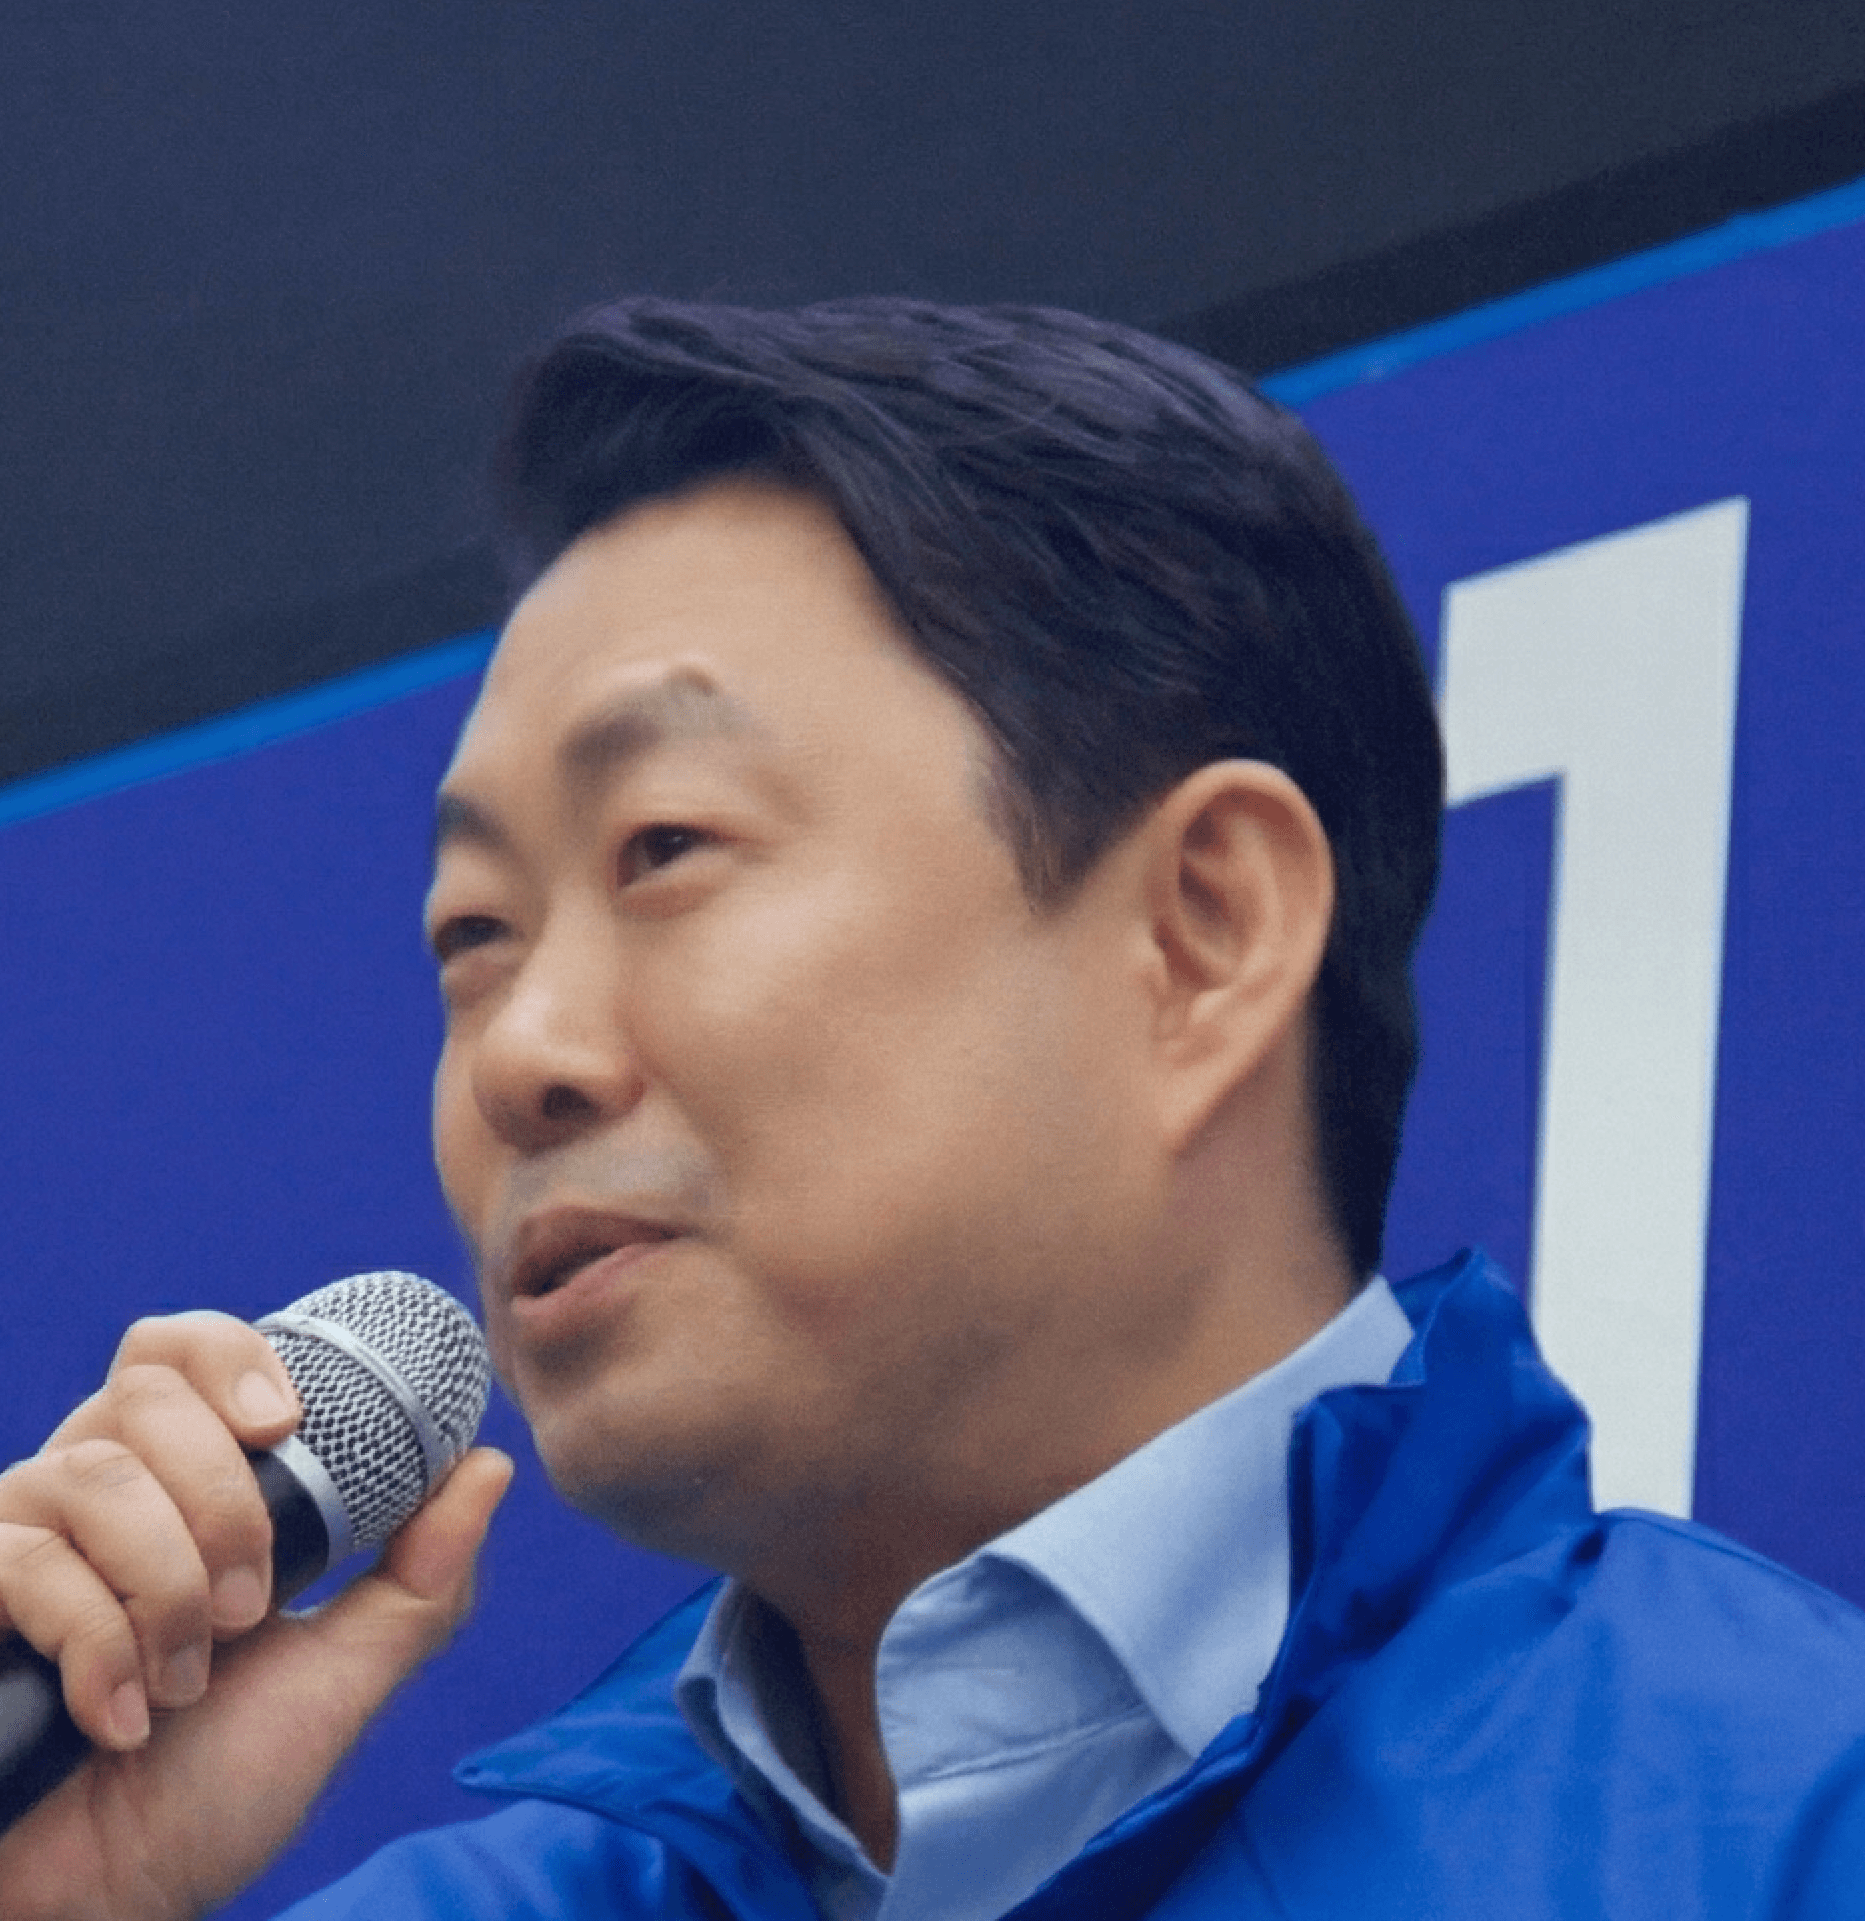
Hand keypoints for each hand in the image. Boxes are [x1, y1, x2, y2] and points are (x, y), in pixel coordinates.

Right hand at [0, 1311, 511, 1920]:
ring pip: (98, 1473)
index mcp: (180, 1488)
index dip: (229, 1355)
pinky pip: (29, 1561)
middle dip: (225, 1501)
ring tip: (184, 1683)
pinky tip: (116, 1719)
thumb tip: (489, 1465)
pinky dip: (98, 1646)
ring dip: (169, 1587)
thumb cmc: (216, 1791)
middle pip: (146, 1390)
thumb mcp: (342, 1677)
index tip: (285, 1421)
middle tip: (252, 1605)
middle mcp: (94, 1493)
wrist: (110, 1910)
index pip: (181, 1350)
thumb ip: (417, 1579)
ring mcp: (21, 1542)